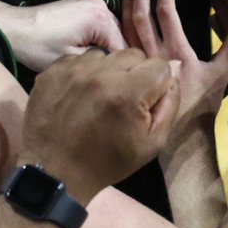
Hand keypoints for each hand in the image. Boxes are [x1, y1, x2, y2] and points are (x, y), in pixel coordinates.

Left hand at [0, 0, 125, 72]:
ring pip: (112, 32)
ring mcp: (93, 1)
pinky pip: (101, 25)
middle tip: (108, 80)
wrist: (12, 28)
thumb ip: (102, 63)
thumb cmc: (39, 47)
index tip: (119, 85)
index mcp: (102, 18)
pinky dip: (98, 39)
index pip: (126, 49)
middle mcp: (102, 4)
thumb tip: (118, 69)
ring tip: (98, 70)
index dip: (123, 70)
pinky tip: (89, 55)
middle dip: (115, 58)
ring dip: (107, 49)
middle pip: (121, 38)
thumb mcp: (73, 62)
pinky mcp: (84, 4)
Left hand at [20, 48, 178, 200]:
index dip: (158, 84)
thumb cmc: (108, 162)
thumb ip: (170, 104)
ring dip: (109, 72)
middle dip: (135, 74)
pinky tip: (81, 95)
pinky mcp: (53, 70)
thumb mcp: (153, 143)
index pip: (160, 65)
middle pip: (134, 55)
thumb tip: (173, 72)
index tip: (145, 102)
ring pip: (107, 55)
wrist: (55, 172)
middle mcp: (101, 73)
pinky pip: (80, 59)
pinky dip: (85, 73)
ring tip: (100, 97)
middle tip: (124, 100)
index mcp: (129, 93)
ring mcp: (74, 69)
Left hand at [124, 0, 227, 123]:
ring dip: (128, 7)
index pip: (166, 13)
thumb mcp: (221, 74)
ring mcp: (139, 65)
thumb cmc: (203, 104)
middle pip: (141, 17)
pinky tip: (118, 18)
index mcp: (177, 51)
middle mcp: (155, 55)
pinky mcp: (129, 75)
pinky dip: (118, 28)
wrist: (181, 135)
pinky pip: (119, 46)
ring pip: (127, 30)